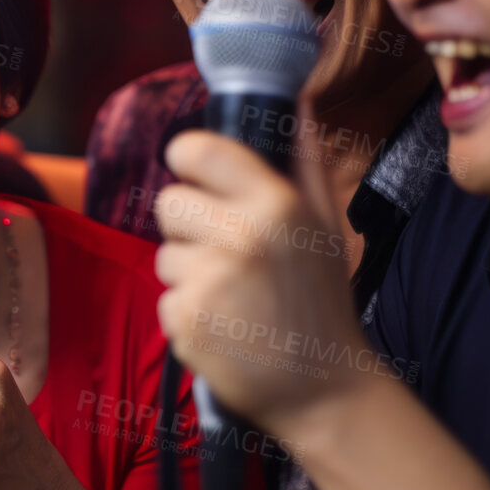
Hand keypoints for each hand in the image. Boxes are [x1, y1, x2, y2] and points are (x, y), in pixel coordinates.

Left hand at [152, 113, 369, 436]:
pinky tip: (225, 324)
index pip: (197, 149)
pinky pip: (165, 298)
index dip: (185, 156)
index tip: (192, 171)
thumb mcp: (323, 225)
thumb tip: (297, 100)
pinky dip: (188, 312)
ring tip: (233, 295)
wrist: (325, 389)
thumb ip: (303, 160)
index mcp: (275, 204)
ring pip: (164, 254)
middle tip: (225, 250)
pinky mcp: (187, 321)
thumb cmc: (322, 303)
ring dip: (190, 272)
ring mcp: (210, 280)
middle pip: (168, 202)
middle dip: (187, 224)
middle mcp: (240, 236)